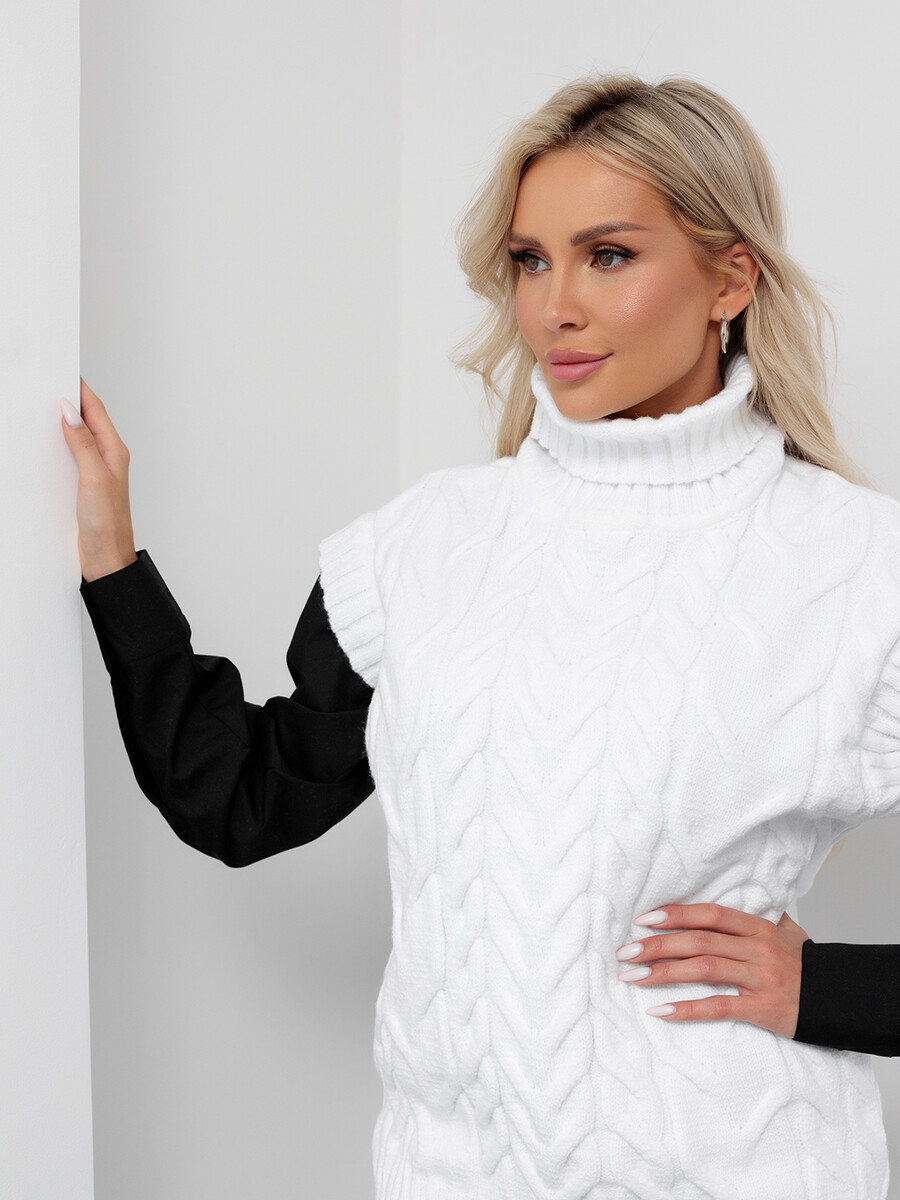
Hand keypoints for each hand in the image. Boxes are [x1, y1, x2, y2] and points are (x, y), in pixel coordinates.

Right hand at [61, 379, 136, 581]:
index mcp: (114, 452)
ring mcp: (94, 471)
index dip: (79, 390)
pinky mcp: (83, 485)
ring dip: (61, 422)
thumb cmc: (108, 525)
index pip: (95, 410)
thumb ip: (83, 445)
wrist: (106, 560)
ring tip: (44, 406)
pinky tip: (45, 443)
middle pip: (86, 420)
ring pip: (77, 437)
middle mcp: (107, 458)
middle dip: (68, 400)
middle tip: (48, 384)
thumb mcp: (94, 480)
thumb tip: (70, 413)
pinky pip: (70, 456)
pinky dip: (57, 444)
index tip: (62, 372)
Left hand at [614, 902, 809, 1037]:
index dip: (675, 914)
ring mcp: (759, 978)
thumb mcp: (790, 934)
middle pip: (698, 941)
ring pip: (702, 970)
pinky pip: (718, 1007)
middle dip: (657, 945)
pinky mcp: (761, 1008)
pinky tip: (661, 1010)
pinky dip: (687, 1009)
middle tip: (626, 953)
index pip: (709, 914)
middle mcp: (756, 949)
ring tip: (633, 978)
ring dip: (662, 974)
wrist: (842, 999)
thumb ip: (765, 917)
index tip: (644, 919)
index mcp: (759, 928)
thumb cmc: (810, 967)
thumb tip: (746, 900)